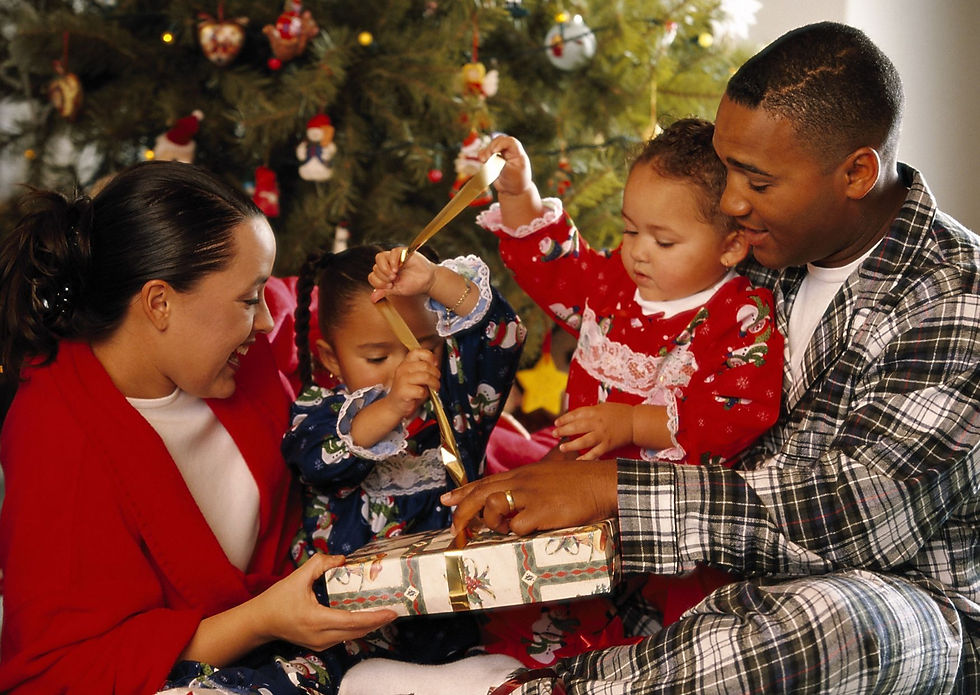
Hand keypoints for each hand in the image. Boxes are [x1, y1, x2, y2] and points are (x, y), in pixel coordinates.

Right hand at [249, 554, 396, 651]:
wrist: (260, 622)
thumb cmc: (277, 600)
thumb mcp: (298, 577)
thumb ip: (321, 564)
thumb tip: (342, 558)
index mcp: (316, 619)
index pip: (352, 621)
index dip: (374, 617)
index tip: (391, 611)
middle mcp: (321, 636)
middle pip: (357, 631)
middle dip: (378, 621)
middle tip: (394, 608)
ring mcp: (321, 643)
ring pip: (352, 636)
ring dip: (368, 625)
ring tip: (384, 611)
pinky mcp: (320, 645)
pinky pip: (344, 637)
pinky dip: (357, 627)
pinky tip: (365, 616)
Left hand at [369, 247, 435, 301]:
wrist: (427, 281)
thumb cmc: (412, 285)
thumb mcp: (397, 290)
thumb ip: (385, 291)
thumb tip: (372, 298)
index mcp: (383, 275)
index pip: (372, 276)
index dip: (378, 282)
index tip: (389, 286)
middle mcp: (386, 265)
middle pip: (375, 267)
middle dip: (383, 276)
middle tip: (393, 280)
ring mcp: (393, 258)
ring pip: (379, 257)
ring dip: (384, 268)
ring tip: (394, 274)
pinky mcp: (402, 252)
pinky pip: (392, 252)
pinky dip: (393, 260)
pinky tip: (398, 267)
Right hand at [382, 348, 439, 418]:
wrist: (395, 405)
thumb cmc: (409, 391)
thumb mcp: (417, 376)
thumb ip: (425, 369)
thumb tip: (436, 365)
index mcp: (406, 363)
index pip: (418, 352)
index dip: (430, 357)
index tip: (435, 364)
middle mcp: (403, 369)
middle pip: (425, 365)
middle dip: (436, 373)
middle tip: (437, 380)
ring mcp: (402, 380)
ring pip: (426, 377)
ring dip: (434, 383)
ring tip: (434, 388)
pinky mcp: (403, 391)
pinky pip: (421, 390)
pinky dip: (426, 394)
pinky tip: (422, 395)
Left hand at [440, 459, 617, 536]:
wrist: (602, 483)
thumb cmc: (579, 482)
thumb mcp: (547, 477)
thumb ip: (529, 486)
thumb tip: (513, 502)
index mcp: (522, 474)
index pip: (485, 482)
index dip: (463, 492)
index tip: (446, 500)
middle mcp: (521, 481)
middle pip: (481, 494)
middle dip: (463, 511)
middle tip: (455, 528)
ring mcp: (530, 495)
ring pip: (492, 506)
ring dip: (492, 521)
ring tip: (503, 528)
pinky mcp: (542, 511)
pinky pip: (517, 526)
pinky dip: (517, 533)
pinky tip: (527, 531)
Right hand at [482, 135, 533, 197]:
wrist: (513, 191)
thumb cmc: (516, 181)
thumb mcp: (510, 172)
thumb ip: (500, 162)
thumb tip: (490, 156)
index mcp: (517, 153)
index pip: (510, 141)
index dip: (500, 144)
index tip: (494, 151)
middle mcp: (509, 151)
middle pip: (498, 141)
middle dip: (491, 147)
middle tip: (487, 158)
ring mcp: (501, 154)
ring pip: (491, 146)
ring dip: (485, 152)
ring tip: (484, 160)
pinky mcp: (493, 159)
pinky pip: (485, 153)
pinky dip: (482, 155)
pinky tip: (482, 161)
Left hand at [555, 402, 633, 459]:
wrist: (635, 422)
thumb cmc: (619, 413)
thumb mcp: (603, 407)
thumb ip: (590, 412)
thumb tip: (574, 417)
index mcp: (595, 411)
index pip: (576, 414)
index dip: (564, 419)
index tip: (556, 423)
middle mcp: (598, 423)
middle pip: (577, 427)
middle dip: (563, 430)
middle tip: (554, 434)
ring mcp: (603, 435)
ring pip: (584, 441)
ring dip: (571, 445)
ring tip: (561, 447)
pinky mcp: (608, 445)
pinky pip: (595, 453)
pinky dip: (586, 458)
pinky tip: (578, 461)